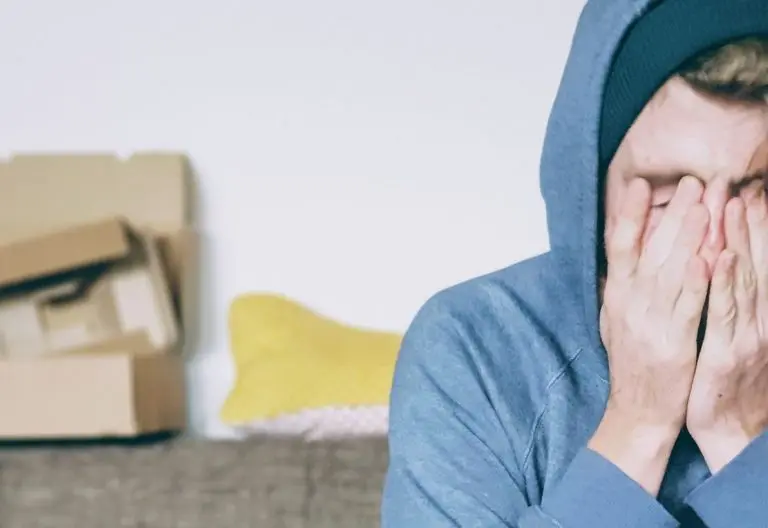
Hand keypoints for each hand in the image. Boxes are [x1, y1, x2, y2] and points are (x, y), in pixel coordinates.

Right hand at [590, 176, 709, 495]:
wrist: (638, 410)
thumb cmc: (631, 364)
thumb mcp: (613, 321)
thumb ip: (616, 288)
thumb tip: (617, 258)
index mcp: (616, 295)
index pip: (619, 246)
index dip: (628, 214)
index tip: (639, 185)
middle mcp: (629, 303)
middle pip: (651, 250)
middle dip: (673, 214)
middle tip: (693, 182)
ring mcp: (650, 322)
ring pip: (672, 271)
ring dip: (689, 236)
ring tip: (705, 204)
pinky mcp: (673, 342)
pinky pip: (687, 306)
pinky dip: (696, 281)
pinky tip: (707, 257)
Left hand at [687, 195, 767, 472]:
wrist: (729, 430)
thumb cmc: (725, 379)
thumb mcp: (732, 335)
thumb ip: (729, 302)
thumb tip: (717, 264)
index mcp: (754, 312)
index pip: (752, 259)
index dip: (751, 225)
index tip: (744, 189)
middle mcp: (757, 318)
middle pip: (750, 260)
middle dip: (745, 221)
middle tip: (736, 183)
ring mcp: (745, 334)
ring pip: (740, 278)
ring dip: (736, 240)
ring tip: (730, 205)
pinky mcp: (727, 353)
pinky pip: (721, 313)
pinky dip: (720, 284)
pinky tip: (714, 257)